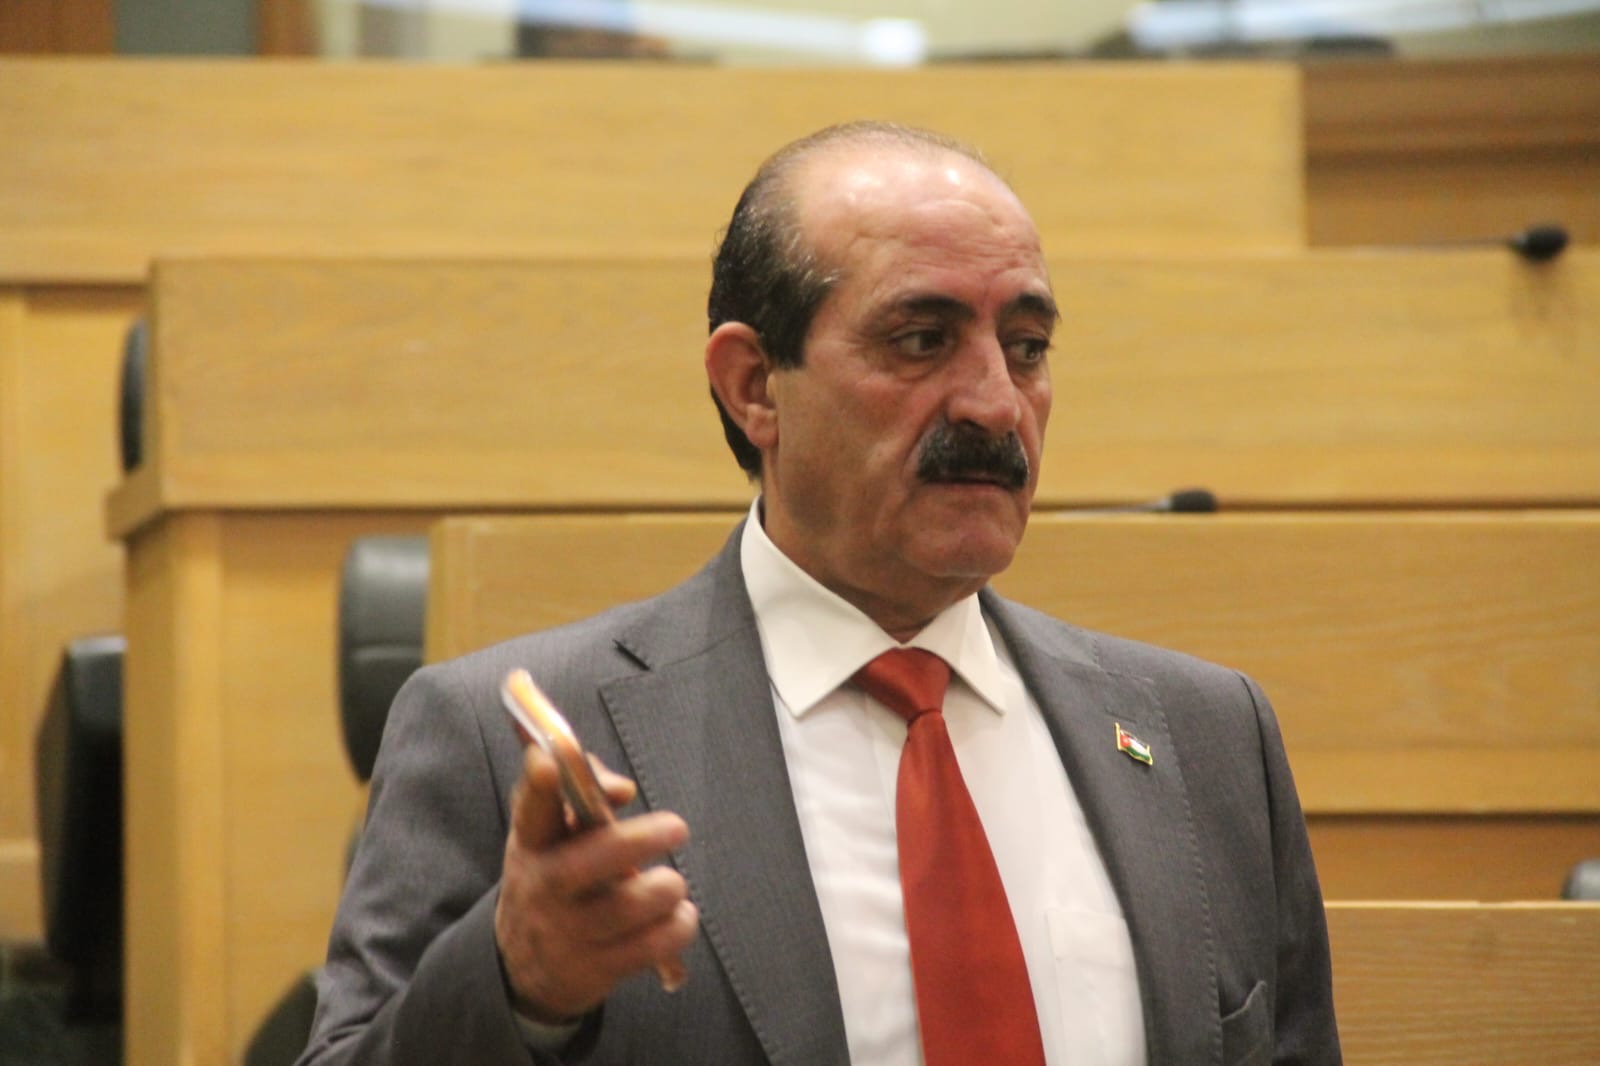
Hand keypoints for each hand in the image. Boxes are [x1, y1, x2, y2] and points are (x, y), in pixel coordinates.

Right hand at [494, 745, 697, 1021]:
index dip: (538, 786)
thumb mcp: (553, 833)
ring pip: (627, 907)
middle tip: (677, 827)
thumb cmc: (554, 874)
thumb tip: (620, 788)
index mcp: (532, 843)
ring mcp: (567, 931)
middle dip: (635, 842)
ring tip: (671, 884)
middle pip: (586, 862)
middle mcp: (544, 886)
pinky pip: (649, 947)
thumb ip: (586, 790)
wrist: (523, 964)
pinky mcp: (594, 968)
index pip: (531, 810)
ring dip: (665, 890)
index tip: (546, 762)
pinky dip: (677, 928)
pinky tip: (679, 916)